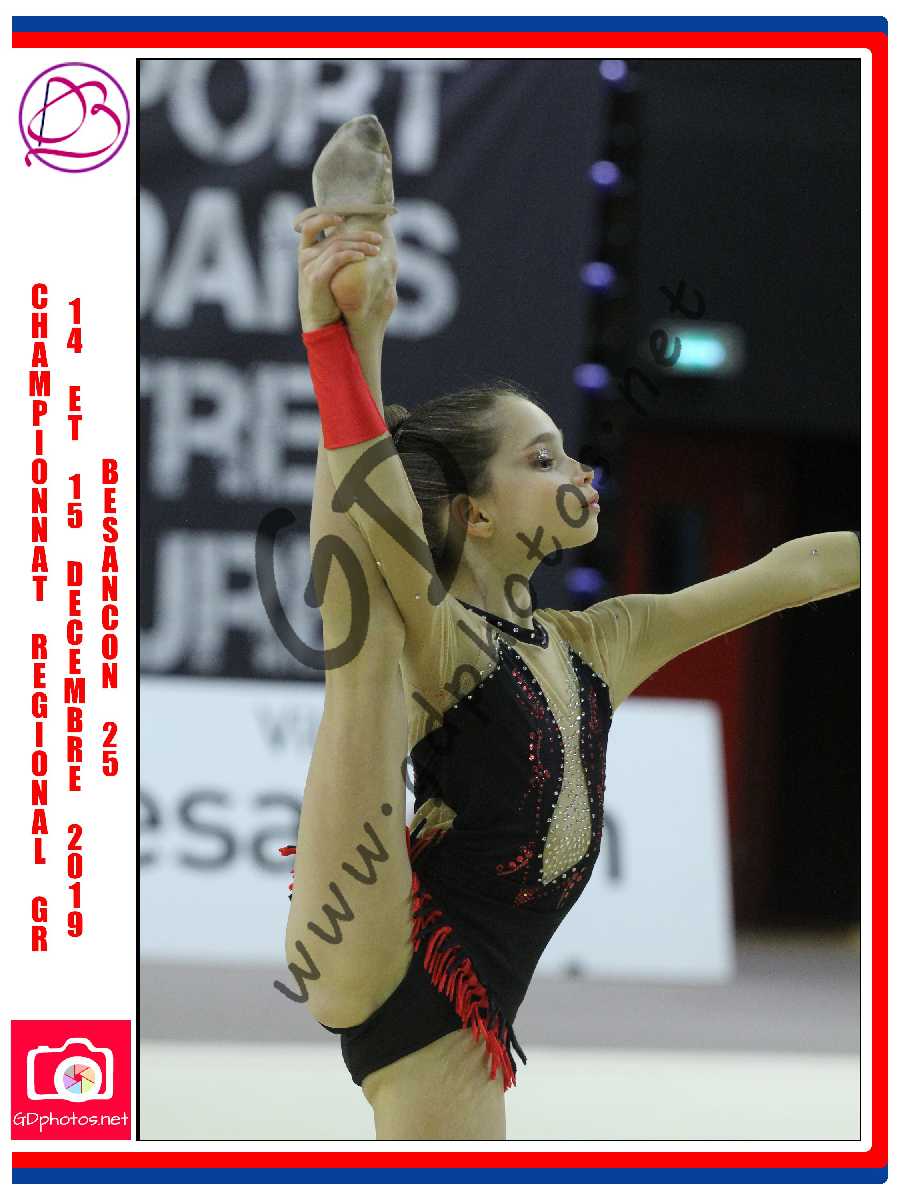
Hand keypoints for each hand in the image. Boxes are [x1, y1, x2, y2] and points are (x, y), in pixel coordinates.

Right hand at [296, 212, 384, 331]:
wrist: (319, 325)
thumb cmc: (328, 301)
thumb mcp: (329, 276)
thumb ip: (335, 259)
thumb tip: (357, 245)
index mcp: (305, 253)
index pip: (310, 226)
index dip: (325, 217)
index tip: (345, 217)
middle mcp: (305, 257)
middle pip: (334, 236)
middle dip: (359, 235)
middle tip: (378, 239)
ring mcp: (308, 267)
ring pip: (337, 245)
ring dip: (360, 246)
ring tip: (376, 250)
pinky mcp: (316, 278)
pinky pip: (336, 259)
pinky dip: (350, 255)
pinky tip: (363, 257)